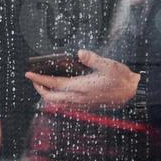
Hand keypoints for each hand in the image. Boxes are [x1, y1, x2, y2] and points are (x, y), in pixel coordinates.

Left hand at [25, 49, 139, 109]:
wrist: (132, 94)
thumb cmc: (120, 79)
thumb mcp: (108, 65)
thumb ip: (92, 59)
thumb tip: (80, 53)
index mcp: (80, 87)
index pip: (53, 84)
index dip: (39, 79)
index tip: (28, 74)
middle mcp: (78, 98)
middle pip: (51, 97)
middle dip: (40, 89)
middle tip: (35, 80)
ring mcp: (82, 104)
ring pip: (57, 103)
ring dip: (48, 95)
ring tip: (46, 86)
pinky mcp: (86, 107)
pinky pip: (66, 106)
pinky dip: (58, 100)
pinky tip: (61, 93)